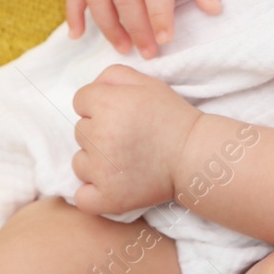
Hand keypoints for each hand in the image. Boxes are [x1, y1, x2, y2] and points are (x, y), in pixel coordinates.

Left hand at [71, 64, 196, 215]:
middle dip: (98, 131)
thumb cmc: (171, 116)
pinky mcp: (108, 198)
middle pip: (80, 131)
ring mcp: (102, 170)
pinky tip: (111, 185)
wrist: (194, 155)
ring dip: (95, 162)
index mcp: (107, 105)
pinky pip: (82, 198)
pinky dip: (92, 194)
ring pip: (79, 162)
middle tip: (127, 137)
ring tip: (124, 160)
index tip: (119, 114)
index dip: (99, 105)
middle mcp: (100, 136)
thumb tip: (91, 88)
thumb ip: (112, 76)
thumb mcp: (146, 82)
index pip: (80, 101)